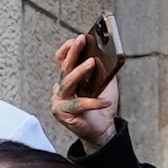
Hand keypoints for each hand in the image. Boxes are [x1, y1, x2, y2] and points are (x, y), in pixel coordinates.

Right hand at [47, 26, 119, 149]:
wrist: (102, 130)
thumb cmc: (101, 106)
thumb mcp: (104, 83)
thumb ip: (103, 69)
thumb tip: (108, 53)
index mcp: (68, 79)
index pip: (62, 60)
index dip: (68, 48)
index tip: (79, 38)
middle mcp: (60, 88)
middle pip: (64, 67)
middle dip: (73, 52)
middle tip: (81, 40)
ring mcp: (58, 101)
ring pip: (67, 82)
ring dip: (79, 71)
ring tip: (91, 62)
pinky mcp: (62, 114)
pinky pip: (78, 104)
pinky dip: (93, 102)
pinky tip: (105, 101)